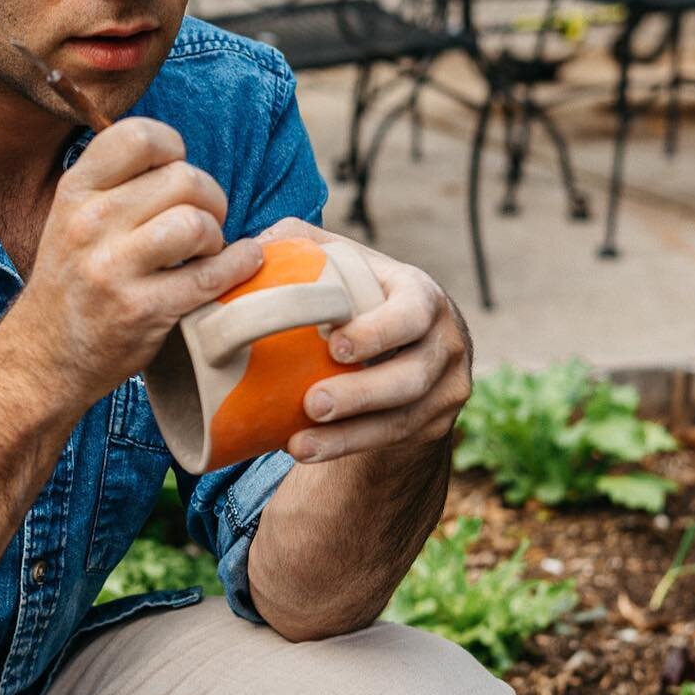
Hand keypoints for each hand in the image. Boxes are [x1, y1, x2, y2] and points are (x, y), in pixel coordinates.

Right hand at [9, 117, 262, 408]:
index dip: (173, 147)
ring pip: (196, 223)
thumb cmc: (72, 282)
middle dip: (209, 198)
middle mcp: (89, 224)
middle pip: (182, 178)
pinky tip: (240, 263)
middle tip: (203, 221)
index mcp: (75, 191)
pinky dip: (238, 265)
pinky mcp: (141, 310)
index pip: (139, 136)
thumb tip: (180, 158)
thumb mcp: (72, 219)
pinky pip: (210, 275)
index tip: (176, 171)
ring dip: (216, 236)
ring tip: (205, 251)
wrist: (43, 357)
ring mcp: (113, 269)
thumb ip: (115, 185)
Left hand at [257, 217, 471, 463]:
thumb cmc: (358, 295)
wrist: (404, 346)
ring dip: (349, 436)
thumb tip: (249, 250)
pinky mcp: (433, 424)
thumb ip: (299, 244)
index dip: (379, 332)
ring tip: (299, 445)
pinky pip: (391, 442)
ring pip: (402, 419)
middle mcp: (445, 342)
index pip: (412, 314)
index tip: (335, 345)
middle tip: (312, 403)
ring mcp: (445, 388)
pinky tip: (307, 449)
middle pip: (411, 377)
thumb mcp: (339, 263)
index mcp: (421, 296)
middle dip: (360, 394)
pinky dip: (347, 447)